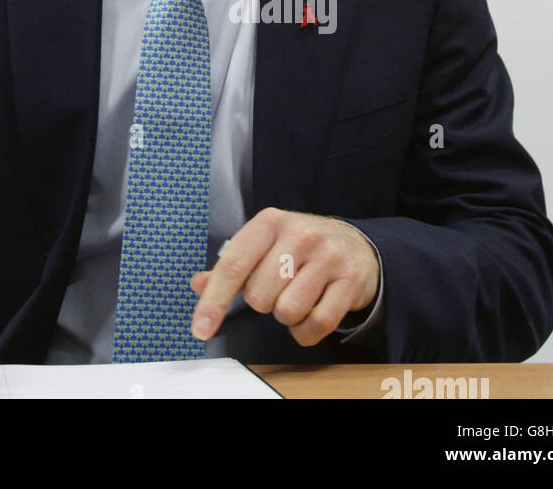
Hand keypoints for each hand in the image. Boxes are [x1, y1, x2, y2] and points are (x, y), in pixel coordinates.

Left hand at [189, 208, 379, 347]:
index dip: (214, 300)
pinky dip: (306, 331)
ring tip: (295, 297)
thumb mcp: (263, 245)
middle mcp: (299, 234)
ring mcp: (328, 257)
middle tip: (278, 287)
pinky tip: (310, 312)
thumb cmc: (299, 247)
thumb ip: (230, 266)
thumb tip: (199, 285)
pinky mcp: (349, 281)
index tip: (200, 328)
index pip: (233, 265)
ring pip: (287, 311)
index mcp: (269, 222)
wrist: (353, 244)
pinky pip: (317, 325)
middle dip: (263, 302)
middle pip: (259, 296)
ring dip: (286, 316)